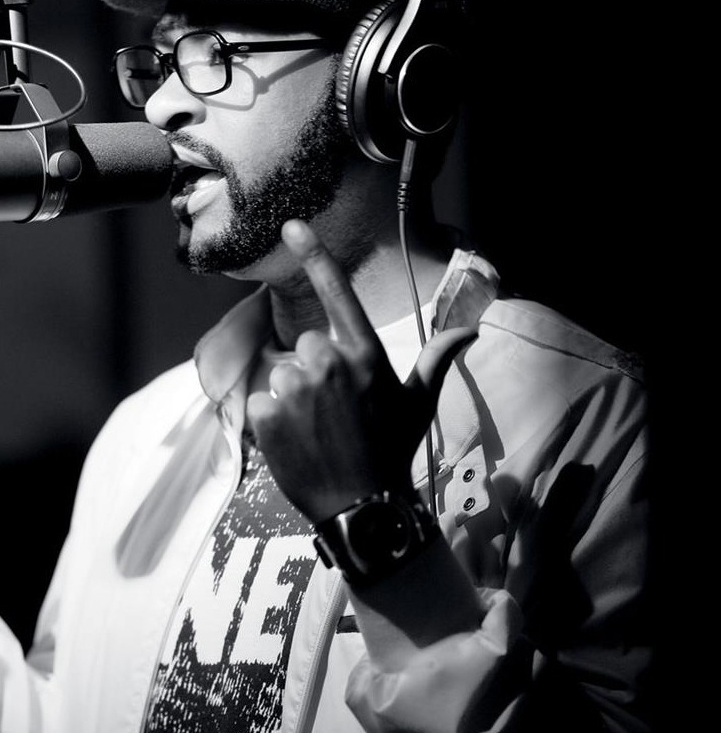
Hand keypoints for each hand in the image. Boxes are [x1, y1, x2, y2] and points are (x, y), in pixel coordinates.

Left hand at [246, 220, 475, 525]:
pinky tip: (296, 443)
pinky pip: (261, 404)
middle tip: (335, 411)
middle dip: (316, 373)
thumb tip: (471, 330)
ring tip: (318, 431)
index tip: (290, 225)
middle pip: (306, 347)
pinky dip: (272, 423)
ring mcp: (294, 388)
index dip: (314, 255)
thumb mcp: (418, 403)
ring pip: (282, 376)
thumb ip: (437, 360)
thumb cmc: (393, 450)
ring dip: (293, 399)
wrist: (362, 508)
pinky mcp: (265, 413)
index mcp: (365, 355)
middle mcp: (329, 363)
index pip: (337, 294)